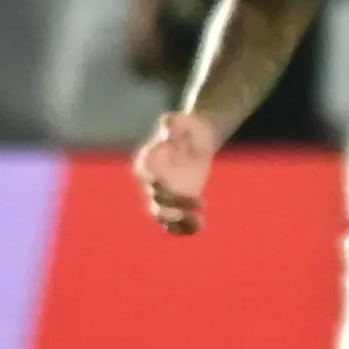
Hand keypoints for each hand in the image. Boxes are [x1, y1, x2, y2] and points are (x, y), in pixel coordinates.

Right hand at [131, 109, 218, 234]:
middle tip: (199, 203)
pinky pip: (173, 223)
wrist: (197, 138)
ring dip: (178, 223)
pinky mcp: (175, 203)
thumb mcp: (183, 121)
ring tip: (199, 222)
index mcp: (147, 163)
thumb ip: (174, 123)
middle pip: (156, 201)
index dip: (159, 186)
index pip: (148, 179)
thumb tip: (168, 119)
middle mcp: (151, 182)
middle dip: (174, 207)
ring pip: (162, 216)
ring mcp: (162, 194)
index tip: (176, 188)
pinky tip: (201, 227)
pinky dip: (183, 229)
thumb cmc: (188, 128)